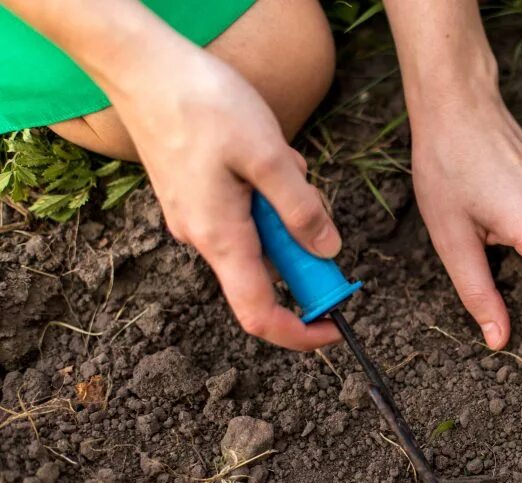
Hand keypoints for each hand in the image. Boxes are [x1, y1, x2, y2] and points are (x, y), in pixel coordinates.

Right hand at [105, 42, 342, 350]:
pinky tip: (261, 153)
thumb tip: (328, 252)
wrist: (143, 67)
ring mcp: (197, 218)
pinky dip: (266, 192)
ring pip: (261, 235)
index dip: (300, 332)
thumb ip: (301, 210)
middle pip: (268, 271)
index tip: (335, 327)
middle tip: (306, 192)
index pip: (259, 314)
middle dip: (301, 241)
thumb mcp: (269, 156)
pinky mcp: (197, 198)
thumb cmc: (203, 105)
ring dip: (285, 207)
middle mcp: (203, 238)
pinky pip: (246, 212)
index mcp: (221, 238)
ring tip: (277, 158)